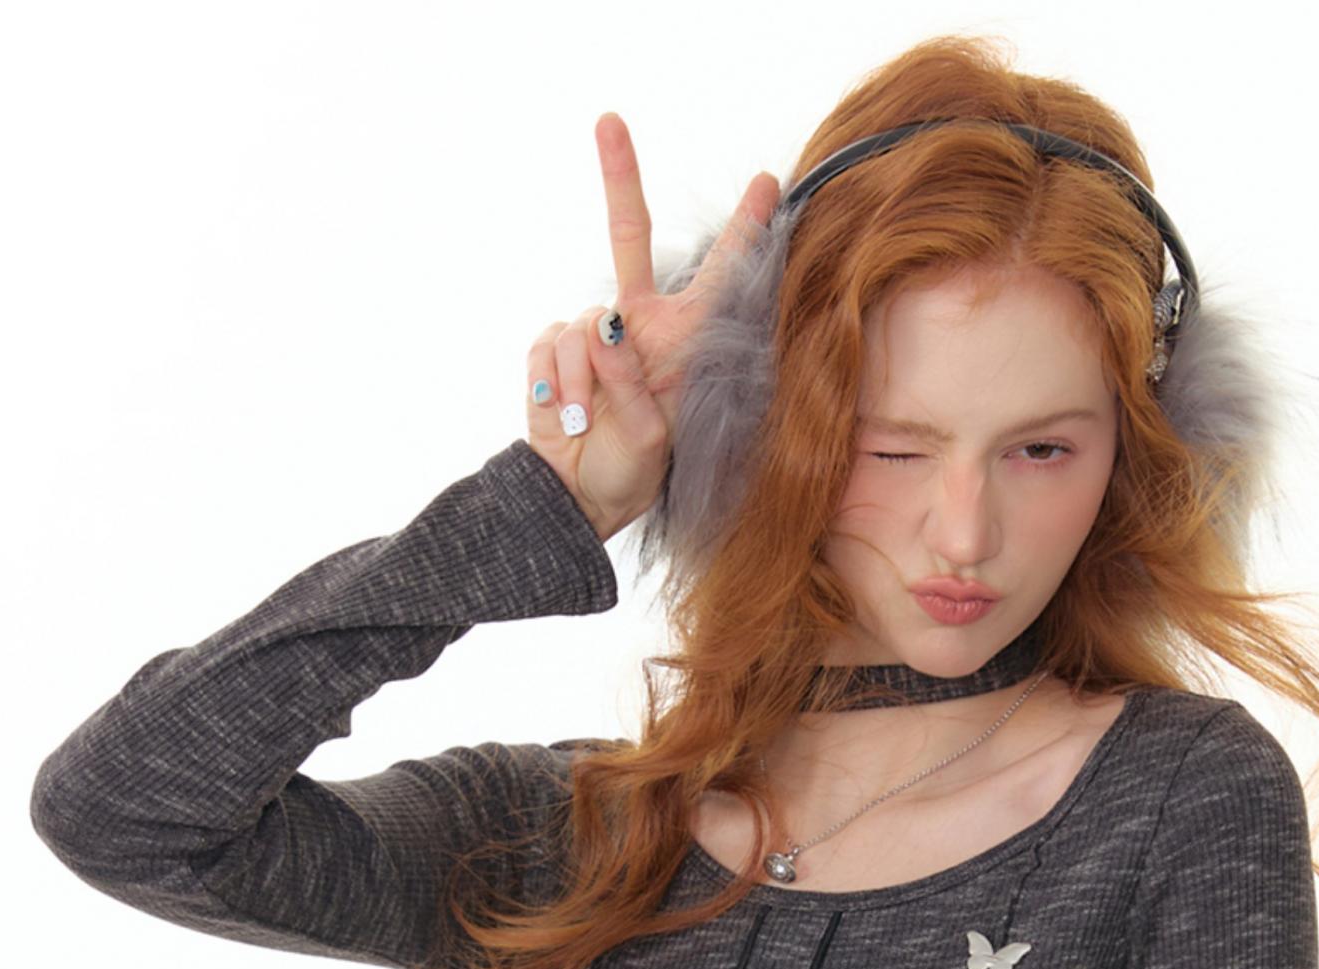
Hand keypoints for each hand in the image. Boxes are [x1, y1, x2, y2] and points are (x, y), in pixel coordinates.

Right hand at [525, 111, 780, 542]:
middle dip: (618, 175)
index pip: (719, 277)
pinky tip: (565, 417)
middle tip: (608, 120)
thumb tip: (603, 329)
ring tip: (590, 424)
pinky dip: (555, 387)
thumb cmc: (632, 471)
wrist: (579, 498)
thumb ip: (630, 380)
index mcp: (682, 342)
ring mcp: (593, 334)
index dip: (744, 232)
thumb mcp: (653, 436)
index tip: (769, 184)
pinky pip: (550, 346)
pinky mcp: (553, 348)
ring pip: (585, 324)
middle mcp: (639, 326)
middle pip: (628, 236)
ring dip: (586, 383)